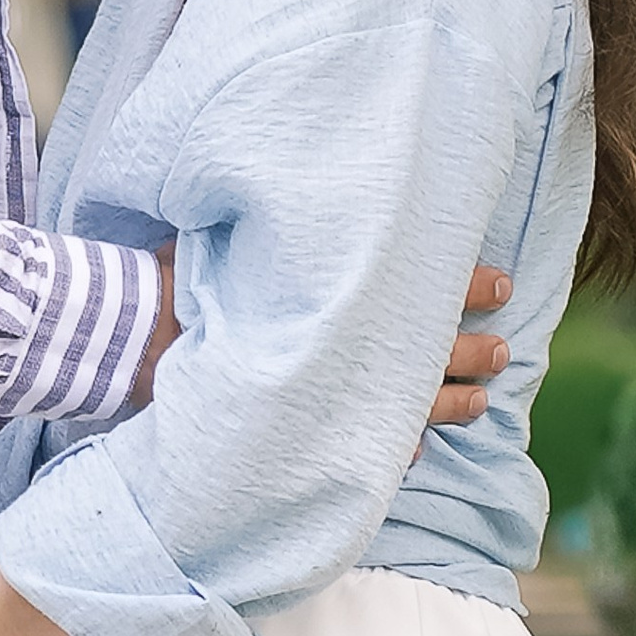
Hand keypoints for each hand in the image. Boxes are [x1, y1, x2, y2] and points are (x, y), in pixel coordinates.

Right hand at [134, 249, 508, 421]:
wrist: (130, 335)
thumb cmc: (184, 277)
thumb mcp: (240, 236)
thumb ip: (288, 230)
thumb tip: (329, 182)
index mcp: (335, 292)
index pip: (418, 288)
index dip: (462, 285)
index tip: (499, 283)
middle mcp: (336, 346)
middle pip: (422, 351)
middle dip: (469, 350)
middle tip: (504, 350)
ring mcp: (321, 394)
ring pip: (405, 406)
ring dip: (448, 403)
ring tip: (482, 403)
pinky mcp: (298, 428)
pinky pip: (358, 447)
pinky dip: (390, 448)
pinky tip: (413, 454)